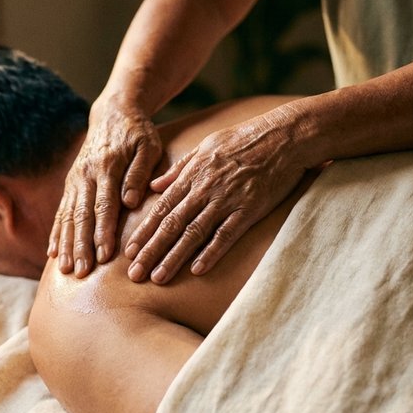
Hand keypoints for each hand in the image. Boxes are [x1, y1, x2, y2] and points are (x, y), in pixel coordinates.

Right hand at [49, 96, 162, 276]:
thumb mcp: (147, 146)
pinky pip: (61, 212)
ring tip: (65, 269)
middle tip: (81, 272)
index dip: (103, 232)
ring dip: (65, 244)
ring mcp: (75, 180)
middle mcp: (86, 176)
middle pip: (81, 216)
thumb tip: (131, 201)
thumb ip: (139, 173)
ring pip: (67, 217)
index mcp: (107, 167)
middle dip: (80, 245)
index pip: (104, 205)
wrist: (113, 113)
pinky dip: (56, 233)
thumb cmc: (138, 133)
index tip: (105, 256)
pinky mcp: (71, 184)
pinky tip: (53, 253)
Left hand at [125, 109, 307, 283]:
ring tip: (158, 277)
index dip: (144, 232)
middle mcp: (204, 189)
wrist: (283, 136)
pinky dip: (211, 252)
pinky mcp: (249, 209)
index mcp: (192, 175)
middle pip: (171, 224)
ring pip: (193, 233)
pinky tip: (197, 269)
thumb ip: (178, 169)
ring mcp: (226, 200)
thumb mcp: (205, 146)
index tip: (128, 251)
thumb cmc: (244, 139)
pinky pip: (226, 234)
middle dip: (150, 251)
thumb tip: (154, 186)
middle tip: (134, 274)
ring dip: (174, 257)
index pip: (161, 208)